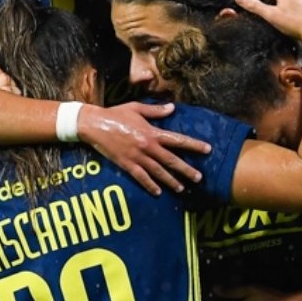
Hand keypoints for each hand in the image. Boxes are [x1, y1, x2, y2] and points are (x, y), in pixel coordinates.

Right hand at [79, 102, 210, 194]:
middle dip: (186, 170)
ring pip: (158, 172)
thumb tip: (173, 108)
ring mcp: (136, 157)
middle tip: (199, 178)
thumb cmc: (116, 114)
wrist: (93, 124)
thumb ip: (156, 111)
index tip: (208, 149)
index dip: (194, 145)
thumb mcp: (137, 108)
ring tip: (182, 188)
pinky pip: (140, 177)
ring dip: (171, 181)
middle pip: (171, 161)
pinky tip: (158, 192)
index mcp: (152, 133)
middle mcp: (147, 147)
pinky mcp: (126, 164)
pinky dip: (149, 185)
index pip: (178, 140)